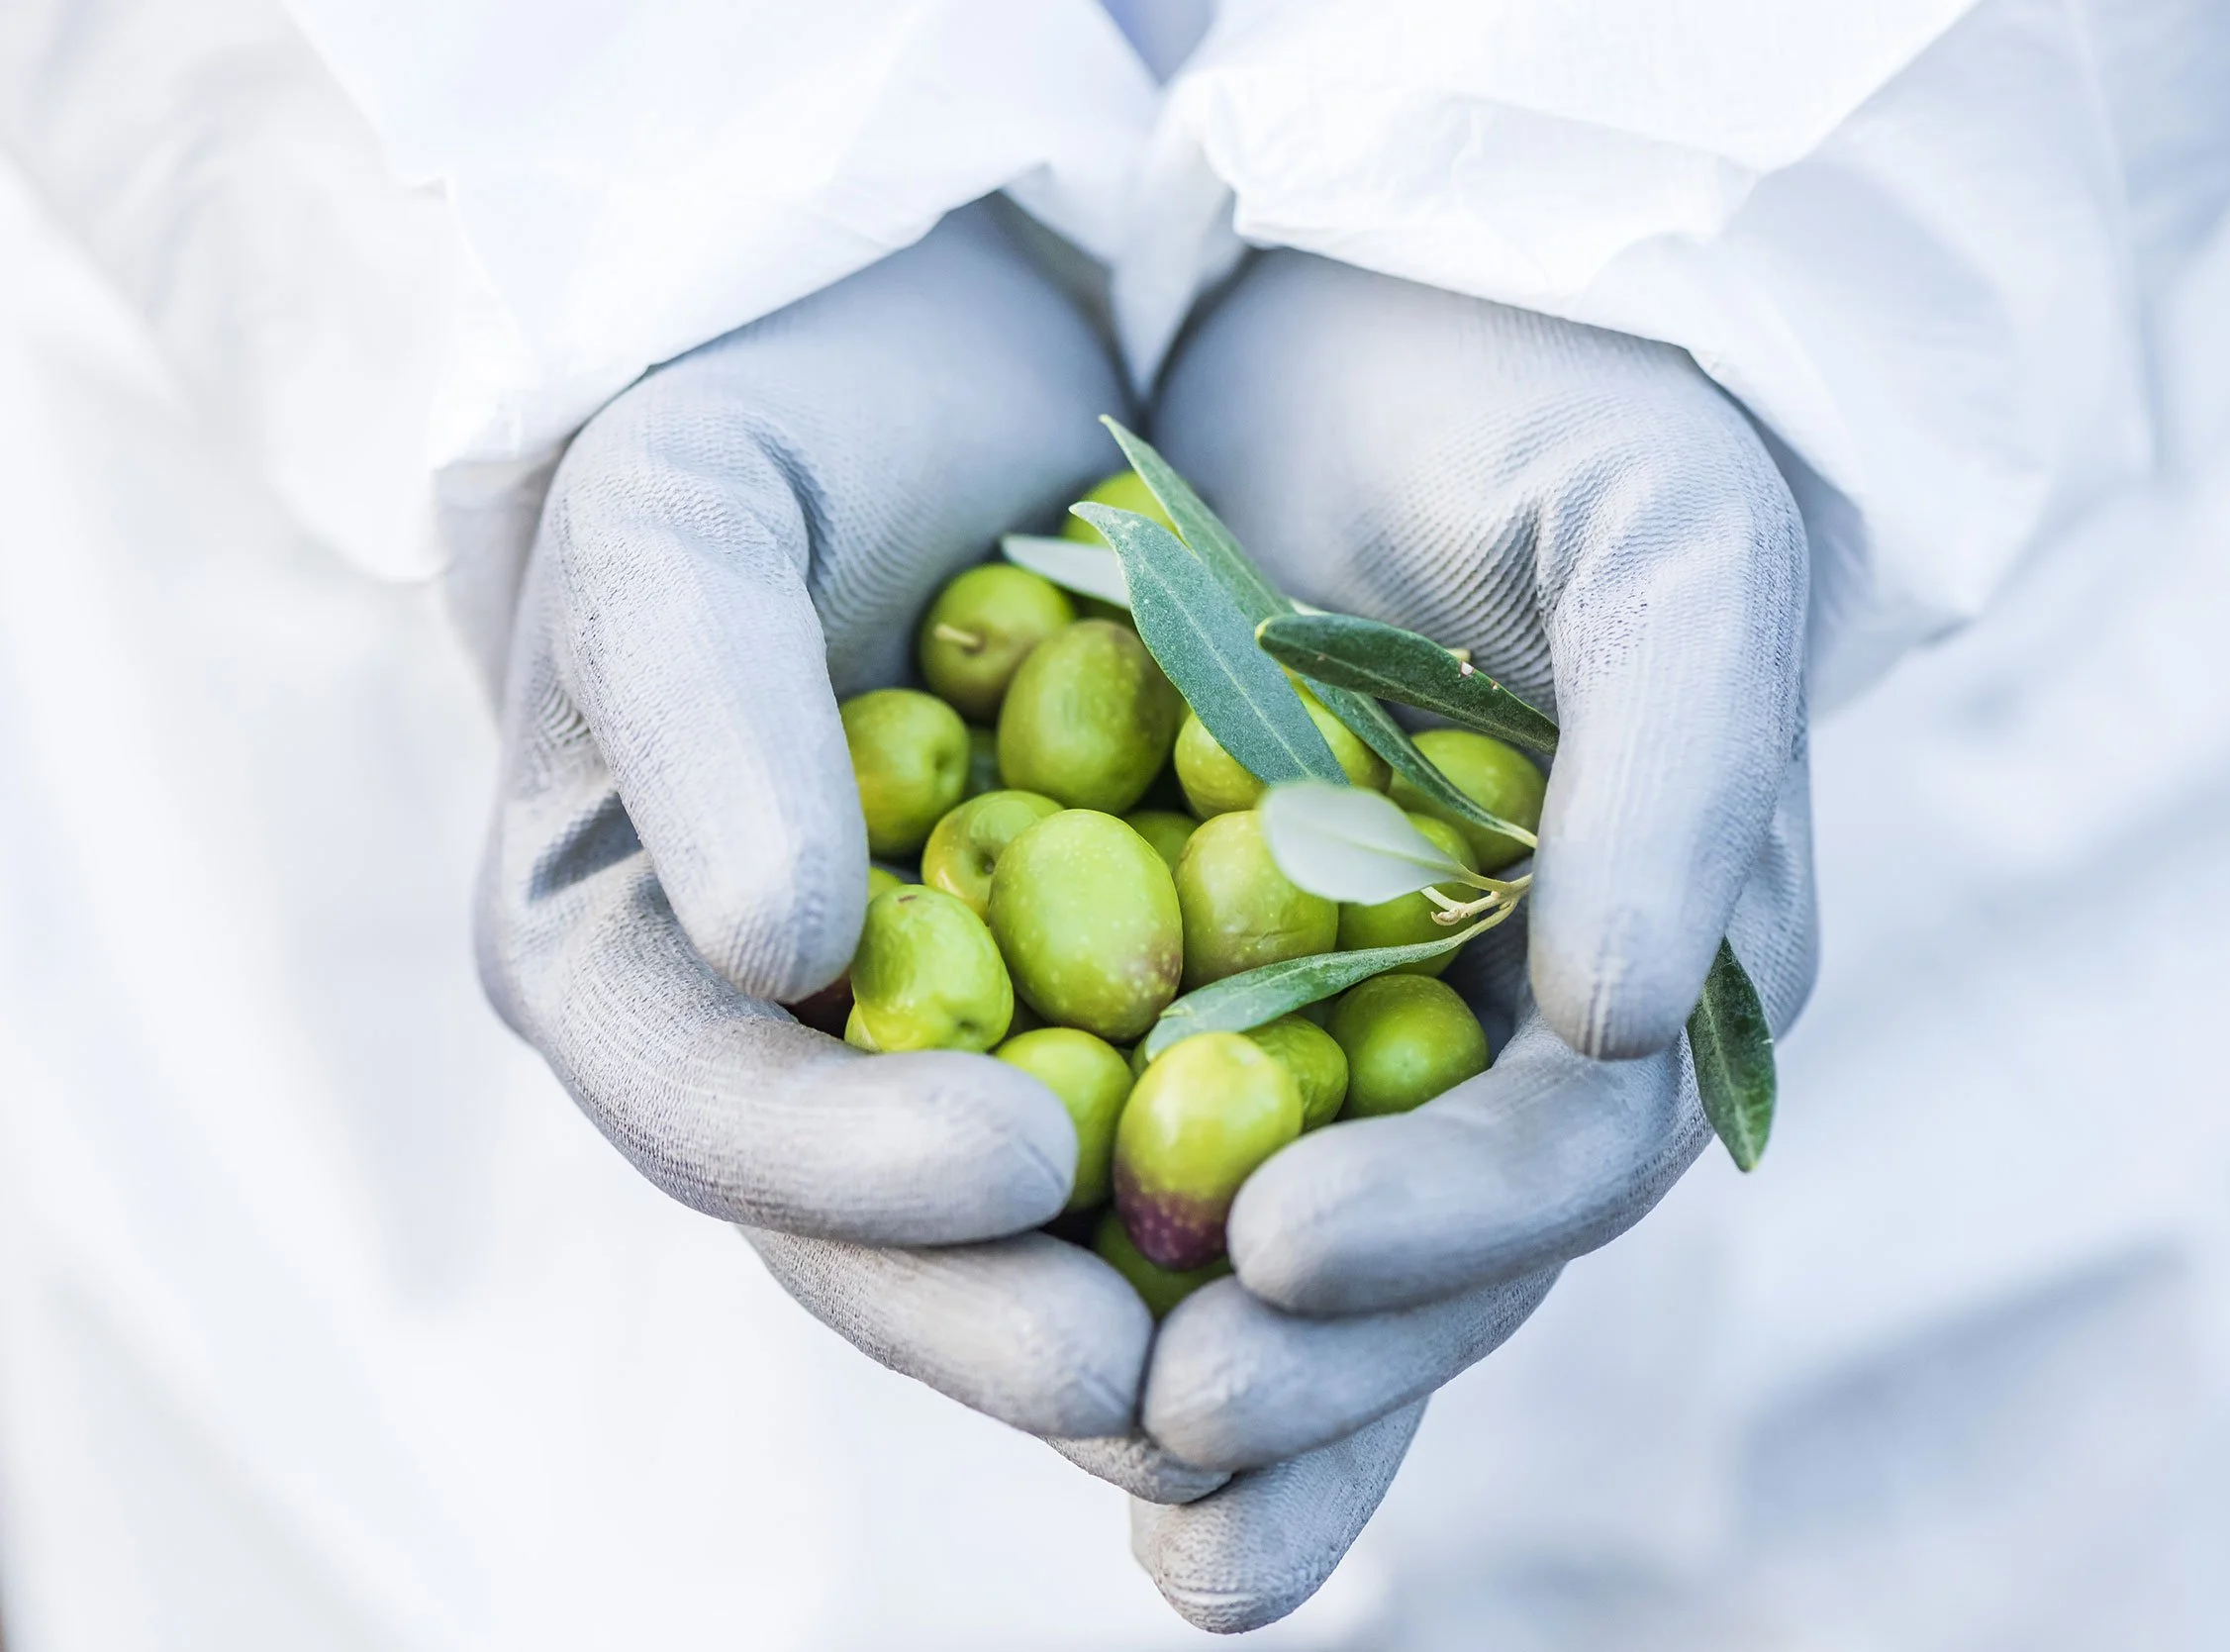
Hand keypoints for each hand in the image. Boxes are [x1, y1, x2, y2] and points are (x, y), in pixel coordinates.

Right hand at [477, 202, 1156, 1440]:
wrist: (923, 365)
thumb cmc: (769, 421)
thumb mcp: (694, 512)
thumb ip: (704, 706)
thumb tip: (777, 948)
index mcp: (616, 953)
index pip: (708, 1103)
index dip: (844, 1163)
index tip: (1013, 1164)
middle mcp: (758, 1044)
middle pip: (859, 1235)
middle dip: (996, 1319)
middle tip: (1154, 1385)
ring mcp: (913, 1051)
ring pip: (1004, 1243)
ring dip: (1128, 1335)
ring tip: (1264, 1402)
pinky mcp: (1070, 1023)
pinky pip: (1140, 1155)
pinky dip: (1227, 1234)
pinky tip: (1353, 1296)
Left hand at [1117, 251, 1819, 1628]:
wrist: (1425, 313)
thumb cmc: (1584, 418)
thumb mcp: (1664, 548)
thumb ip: (1680, 763)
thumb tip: (1620, 1008)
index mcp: (1668, 951)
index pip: (1575, 1138)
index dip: (1449, 1215)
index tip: (1287, 1247)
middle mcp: (1535, 1023)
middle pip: (1450, 1247)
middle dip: (1331, 1353)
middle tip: (1176, 1422)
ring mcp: (1395, 1013)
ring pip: (1329, 1239)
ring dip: (1245, 1381)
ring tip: (1132, 1480)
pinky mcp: (1254, 975)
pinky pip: (1197, 1143)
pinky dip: (1132, 1260)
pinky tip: (1060, 1379)